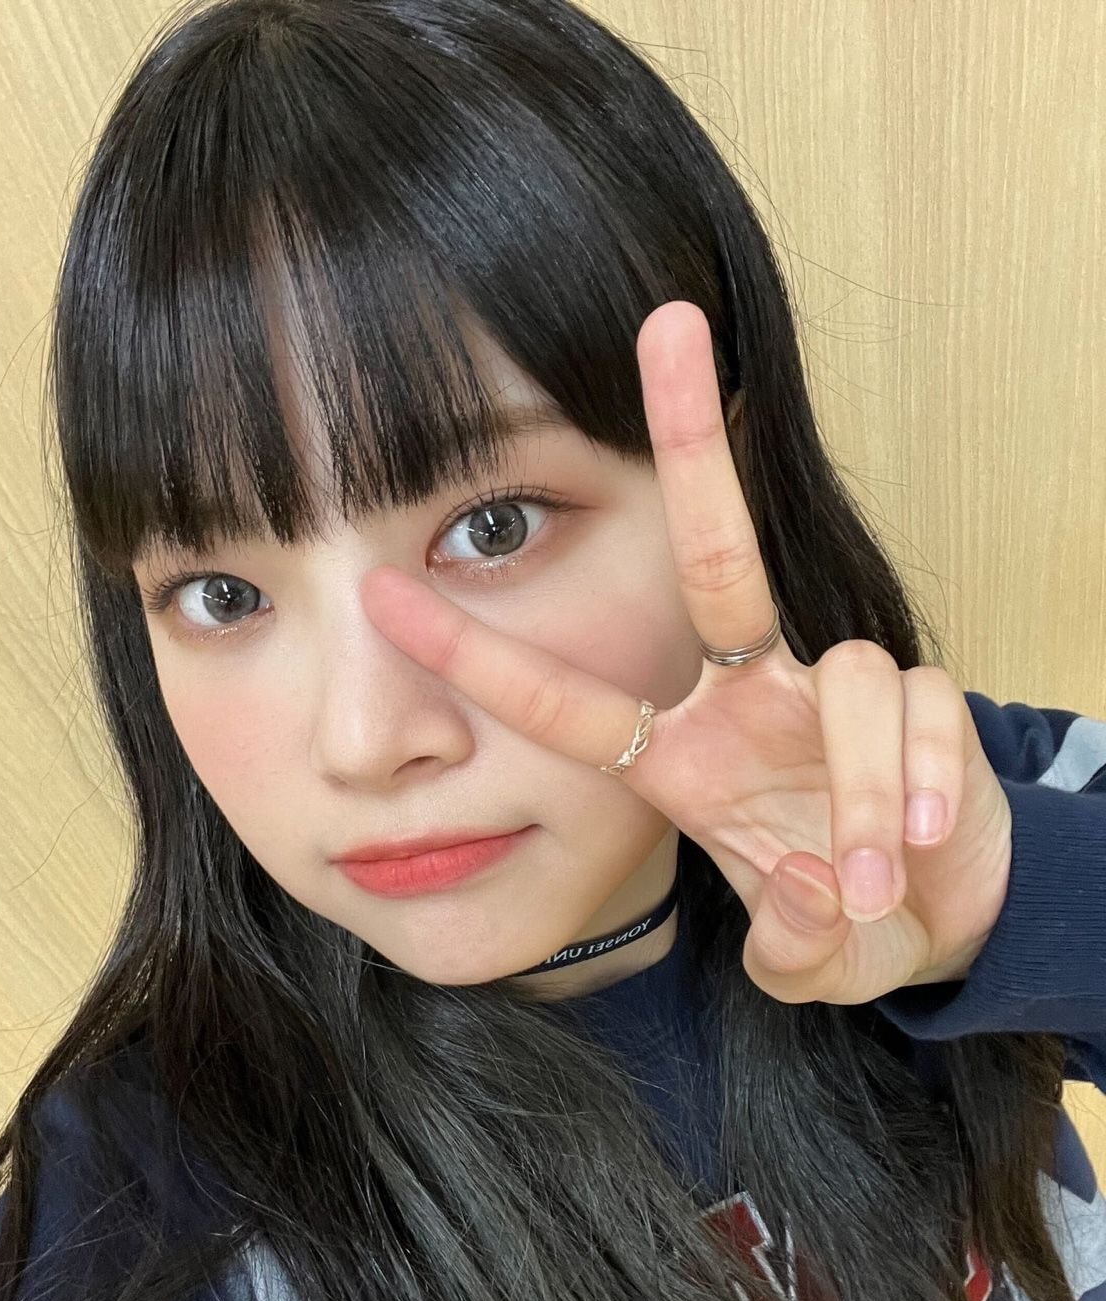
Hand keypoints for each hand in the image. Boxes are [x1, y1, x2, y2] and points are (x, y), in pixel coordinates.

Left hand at [358, 301, 1012, 1006]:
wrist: (936, 917)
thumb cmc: (837, 921)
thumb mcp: (801, 956)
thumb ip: (790, 945)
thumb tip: (809, 896)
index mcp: (676, 757)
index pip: (563, 698)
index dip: (473, 653)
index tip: (382, 587)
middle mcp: (747, 701)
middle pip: (710, 554)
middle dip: (690, 441)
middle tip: (671, 326)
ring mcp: (832, 695)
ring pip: (844, 677)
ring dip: (852, 789)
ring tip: (866, 883)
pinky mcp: (922, 702)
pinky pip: (917, 712)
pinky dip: (919, 778)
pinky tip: (915, 840)